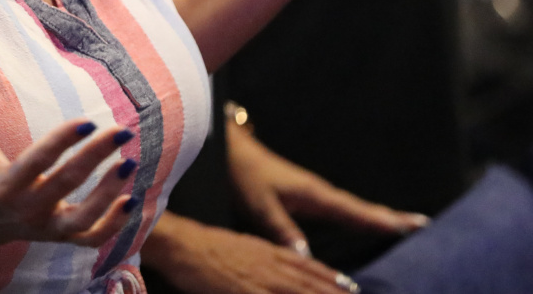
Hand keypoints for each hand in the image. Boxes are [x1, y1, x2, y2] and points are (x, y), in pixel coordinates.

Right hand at [0, 89, 137, 247]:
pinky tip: (130, 200)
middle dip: (96, 155)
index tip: (89, 122)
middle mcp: (27, 209)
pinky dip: (113, 225)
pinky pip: (91, 239)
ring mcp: (46, 227)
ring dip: (109, 192)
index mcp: (6, 185)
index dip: (63, 141)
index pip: (38, 161)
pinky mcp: (59, 237)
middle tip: (122, 131)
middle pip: (67, 183)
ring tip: (130, 163)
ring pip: (83, 218)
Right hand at [143, 213, 360, 293]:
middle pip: (309, 282)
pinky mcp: (244, 291)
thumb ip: (261, 259)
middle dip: (334, 292)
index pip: (306, 265)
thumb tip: (273, 269)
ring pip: (297, 292)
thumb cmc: (205, 247)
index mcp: (267, 251)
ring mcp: (259, 279)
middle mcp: (269, 264)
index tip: (351, 286)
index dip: (330, 277)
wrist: (181, 243)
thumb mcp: (240, 248)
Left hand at [226, 120, 427, 256]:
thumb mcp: (261, 206)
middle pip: (364, 209)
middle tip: (424, 225)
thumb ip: (284, 231)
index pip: (358, 212)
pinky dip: (359, 214)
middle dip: (392, 218)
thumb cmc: (245, 175)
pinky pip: (342, 208)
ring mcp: (315, 193)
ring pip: (354, 208)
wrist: (232, 150)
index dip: (386, 221)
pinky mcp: (307, 195)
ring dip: (378, 216)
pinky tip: (363, 222)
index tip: (418, 225)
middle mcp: (321, 193)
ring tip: (404, 227)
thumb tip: (308, 256)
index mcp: (316, 195)